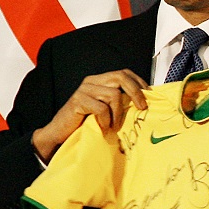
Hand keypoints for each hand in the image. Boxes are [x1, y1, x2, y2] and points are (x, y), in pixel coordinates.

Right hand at [32, 69, 148, 162]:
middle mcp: (91, 81)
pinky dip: (105, 120)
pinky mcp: (78, 101)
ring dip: (118, 114)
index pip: (123, 73)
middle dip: (136, 92)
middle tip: (143, 108)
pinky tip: (102, 128)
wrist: (60, 135)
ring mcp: (84, 90)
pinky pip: (101, 108)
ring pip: (113, 94)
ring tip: (113, 126)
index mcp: (99, 81)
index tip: (149, 95)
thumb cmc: (85, 124)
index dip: (138, 82)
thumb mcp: (106, 111)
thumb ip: (118, 103)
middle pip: (120, 77)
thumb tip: (143, 103)